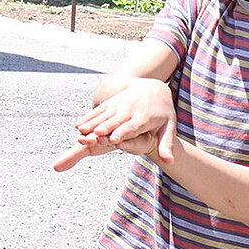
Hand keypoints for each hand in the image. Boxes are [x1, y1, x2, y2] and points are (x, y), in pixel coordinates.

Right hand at [52, 79, 175, 171]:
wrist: (153, 87)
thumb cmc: (162, 111)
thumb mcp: (169, 126)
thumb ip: (167, 144)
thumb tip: (170, 162)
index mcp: (144, 118)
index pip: (132, 127)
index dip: (122, 133)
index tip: (113, 140)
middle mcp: (129, 111)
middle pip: (115, 121)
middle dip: (103, 128)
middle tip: (92, 136)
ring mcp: (118, 105)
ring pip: (103, 115)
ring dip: (91, 122)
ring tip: (80, 130)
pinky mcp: (111, 103)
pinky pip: (98, 110)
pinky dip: (88, 117)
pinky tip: (77, 124)